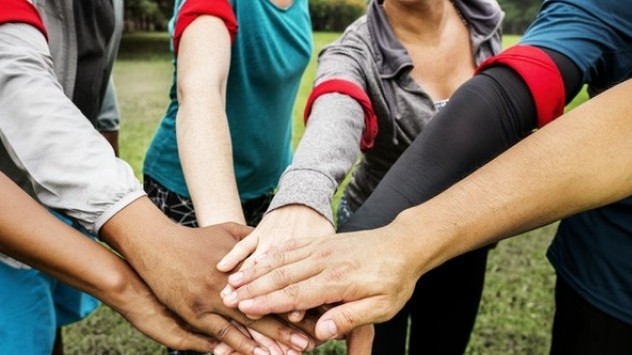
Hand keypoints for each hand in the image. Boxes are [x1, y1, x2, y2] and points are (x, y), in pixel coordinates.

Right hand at [101, 199, 315, 353]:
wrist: (156, 245)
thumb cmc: (195, 238)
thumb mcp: (227, 231)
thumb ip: (253, 239)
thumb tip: (275, 241)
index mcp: (243, 264)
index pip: (276, 285)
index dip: (296, 300)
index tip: (318, 312)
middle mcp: (230, 283)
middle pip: (267, 308)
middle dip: (290, 327)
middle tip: (311, 342)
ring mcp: (212, 299)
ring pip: (248, 325)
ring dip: (270, 342)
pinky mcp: (195, 313)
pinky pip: (223, 335)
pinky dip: (242, 346)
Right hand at [222, 227, 420, 340]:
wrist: (404, 244)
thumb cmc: (394, 280)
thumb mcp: (381, 307)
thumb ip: (350, 319)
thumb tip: (321, 334)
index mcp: (338, 280)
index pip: (296, 294)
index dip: (268, 302)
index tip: (245, 308)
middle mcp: (324, 261)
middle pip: (281, 275)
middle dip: (251, 287)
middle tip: (227, 296)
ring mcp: (320, 249)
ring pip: (280, 260)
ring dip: (254, 270)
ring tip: (231, 280)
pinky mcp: (320, 242)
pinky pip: (289, 248)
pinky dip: (268, 255)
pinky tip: (253, 261)